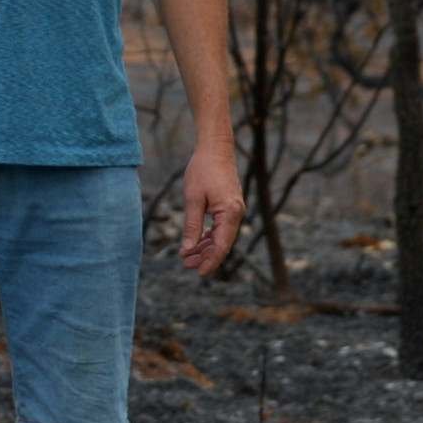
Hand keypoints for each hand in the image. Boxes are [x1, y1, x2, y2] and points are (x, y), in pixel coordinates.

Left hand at [176, 144, 243, 277]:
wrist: (216, 149)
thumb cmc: (203, 170)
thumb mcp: (193, 199)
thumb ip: (192, 226)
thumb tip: (188, 249)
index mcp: (230, 213)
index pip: (221, 246)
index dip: (210, 261)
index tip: (198, 273)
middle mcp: (236, 214)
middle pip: (222, 244)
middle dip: (205, 257)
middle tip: (186, 264)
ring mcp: (234, 210)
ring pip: (221, 237)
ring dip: (206, 247)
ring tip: (187, 256)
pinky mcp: (229, 206)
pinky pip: (221, 227)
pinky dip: (209, 236)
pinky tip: (197, 243)